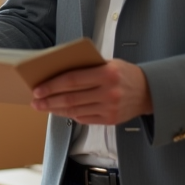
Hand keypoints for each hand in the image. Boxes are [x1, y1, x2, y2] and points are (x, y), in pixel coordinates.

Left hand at [30, 59, 152, 123]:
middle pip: (71, 97)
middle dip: (49, 100)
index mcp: (106, 73)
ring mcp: (109, 108)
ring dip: (56, 109)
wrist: (149, 92)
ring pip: (75, 110)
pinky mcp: (110, 120)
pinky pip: (84, 118)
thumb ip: (87, 68)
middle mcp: (108, 92)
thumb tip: (58, 74)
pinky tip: (61, 111)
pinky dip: (70, 115)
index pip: (72, 79)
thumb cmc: (124, 74)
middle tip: (35, 102)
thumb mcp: (108, 64)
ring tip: (43, 107)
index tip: (38, 89)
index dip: (52, 85)